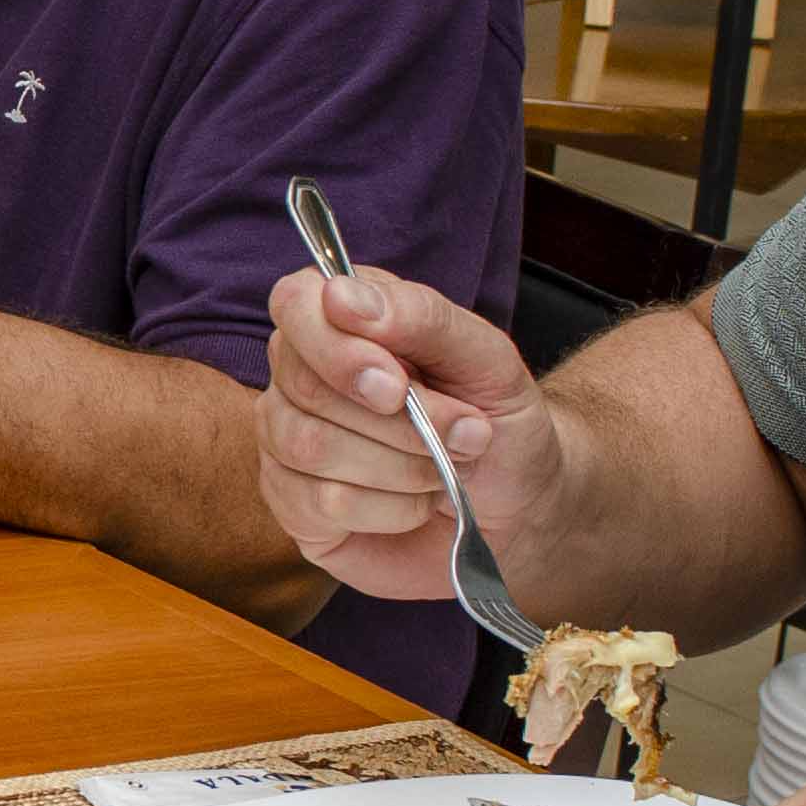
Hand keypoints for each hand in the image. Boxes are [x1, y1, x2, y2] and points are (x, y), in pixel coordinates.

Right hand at [254, 264, 560, 604]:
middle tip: (463, 432)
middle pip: (305, 385)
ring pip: (311, 447)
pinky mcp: (294, 506)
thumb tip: (340, 296)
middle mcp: (300, 374)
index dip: (338, 347)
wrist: (518, 506)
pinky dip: (392, 509)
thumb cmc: (498, 421)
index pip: (295, 303)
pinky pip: (321, 504)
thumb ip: (421, 317)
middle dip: (399, 421)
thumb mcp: (486, 360)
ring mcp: (287, 442)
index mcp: (342, 320)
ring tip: (444, 468)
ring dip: (402, 466)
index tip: (398, 385)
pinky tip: (417, 504)